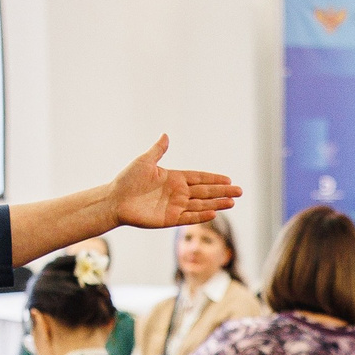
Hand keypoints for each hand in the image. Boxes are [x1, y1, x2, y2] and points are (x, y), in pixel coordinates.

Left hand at [109, 135, 240, 230]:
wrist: (115, 200)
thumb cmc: (127, 180)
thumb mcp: (144, 161)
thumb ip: (158, 150)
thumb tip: (165, 135)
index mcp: (174, 178)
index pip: (199, 178)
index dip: (214, 179)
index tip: (229, 179)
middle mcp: (177, 193)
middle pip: (205, 192)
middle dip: (222, 191)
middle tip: (240, 191)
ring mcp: (174, 206)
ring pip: (201, 205)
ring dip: (216, 204)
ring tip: (232, 202)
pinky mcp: (169, 219)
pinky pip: (188, 217)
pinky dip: (200, 216)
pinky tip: (214, 213)